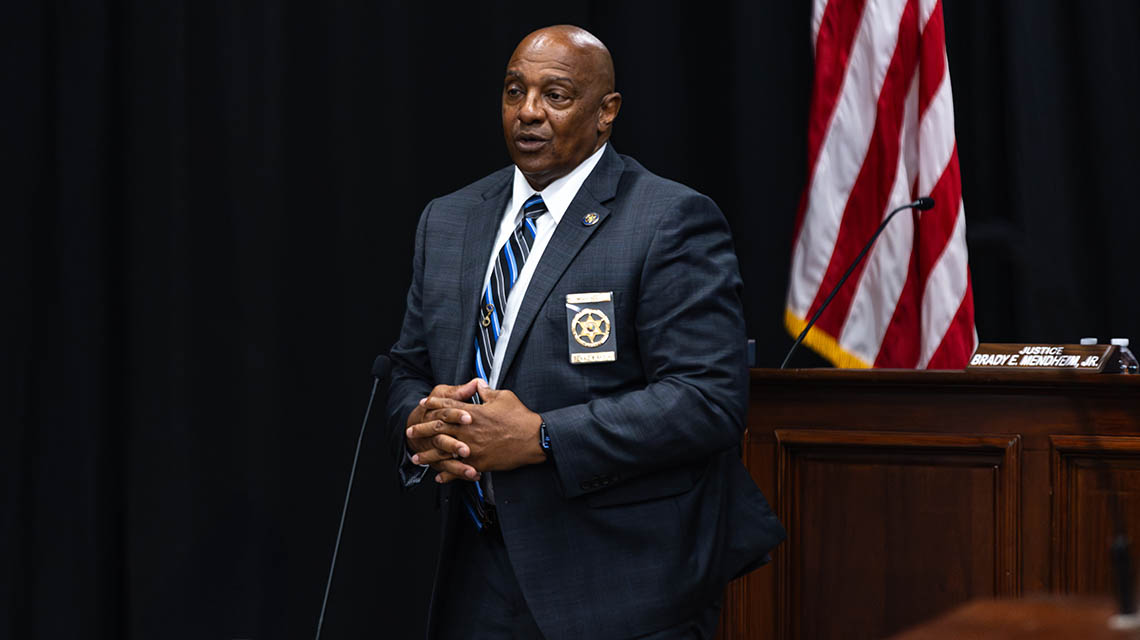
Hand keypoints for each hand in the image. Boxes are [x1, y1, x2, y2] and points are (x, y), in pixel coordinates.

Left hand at [412, 380, 544, 474]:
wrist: (534, 439)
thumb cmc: (520, 417)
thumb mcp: (504, 397)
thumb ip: (487, 392)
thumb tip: (478, 384)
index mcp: (473, 412)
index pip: (448, 405)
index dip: (434, 403)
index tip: (424, 404)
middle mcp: (468, 430)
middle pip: (439, 428)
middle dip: (423, 430)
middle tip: (410, 432)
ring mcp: (472, 448)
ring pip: (444, 451)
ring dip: (429, 455)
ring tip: (416, 458)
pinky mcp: (479, 462)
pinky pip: (459, 469)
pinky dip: (447, 474)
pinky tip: (438, 477)